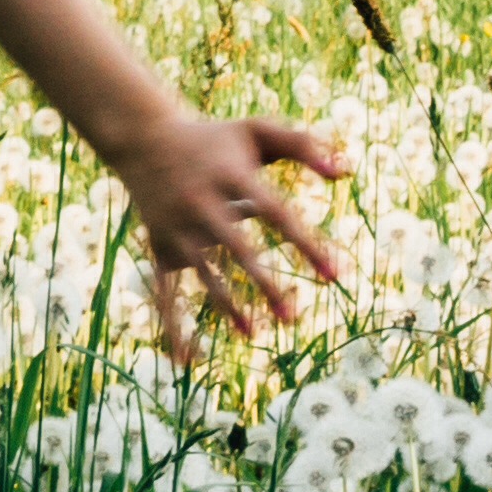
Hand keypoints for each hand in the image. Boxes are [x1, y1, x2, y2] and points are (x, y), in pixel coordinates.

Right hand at [101, 114, 348, 347]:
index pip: (277, 214)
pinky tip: (184, 360)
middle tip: (291, 317)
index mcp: (232, 176)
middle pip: (238, 248)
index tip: (334, 276)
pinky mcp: (161, 246)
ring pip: (204, 272)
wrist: (144, 138)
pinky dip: (172, 324)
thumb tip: (346, 172)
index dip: (306, 244)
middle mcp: (202, 203)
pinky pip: (164, 290)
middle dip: (263, 283)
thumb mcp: (255, 131)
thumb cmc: (214, 139)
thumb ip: (303, 145)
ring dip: (226, 303)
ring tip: (252, 333)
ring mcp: (178, 227)